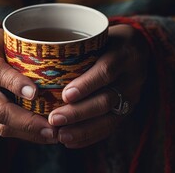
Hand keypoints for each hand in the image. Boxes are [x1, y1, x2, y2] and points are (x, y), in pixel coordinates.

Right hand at [0, 28, 57, 143]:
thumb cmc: (3, 40)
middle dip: (26, 121)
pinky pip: (3, 129)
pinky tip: (46, 135)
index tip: (36, 93)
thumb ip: (30, 49)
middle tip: (52, 127)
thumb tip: (67, 60)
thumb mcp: (11, 36)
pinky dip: (26, 134)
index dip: (14, 83)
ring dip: (28, 133)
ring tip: (53, 134)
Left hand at [48, 24, 149, 147]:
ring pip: (110, 118)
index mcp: (123, 53)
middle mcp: (132, 76)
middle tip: (53, 119)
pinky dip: (90, 136)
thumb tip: (37, 53)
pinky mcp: (128, 110)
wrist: (137, 47)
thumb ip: (77, 45)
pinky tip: (70, 141)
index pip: (107, 70)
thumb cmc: (107, 39)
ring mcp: (133, 96)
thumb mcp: (98, 34)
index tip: (65, 95)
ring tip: (60, 135)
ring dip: (83, 129)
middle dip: (79, 112)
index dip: (86, 84)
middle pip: (106, 99)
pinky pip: (111, 128)